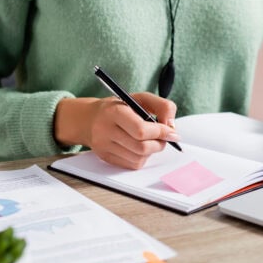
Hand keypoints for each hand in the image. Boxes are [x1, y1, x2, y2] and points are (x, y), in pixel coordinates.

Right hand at [54, 93, 178, 169]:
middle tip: (164, 138)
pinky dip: (142, 158)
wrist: (90, 118)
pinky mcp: (105, 157)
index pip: (141, 130)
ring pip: (139, 159)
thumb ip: (162, 106)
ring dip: (151, 151)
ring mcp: (103, 146)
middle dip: (159, 144)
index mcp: (114, 112)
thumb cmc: (121, 107)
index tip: (172, 132)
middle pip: (141, 147)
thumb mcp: (141, 98)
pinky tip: (139, 147)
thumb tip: (171, 126)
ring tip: (150, 141)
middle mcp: (105, 130)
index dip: (160, 133)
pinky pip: (132, 165)